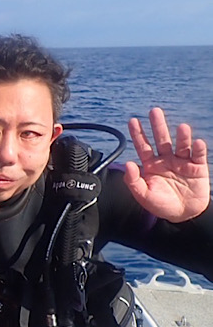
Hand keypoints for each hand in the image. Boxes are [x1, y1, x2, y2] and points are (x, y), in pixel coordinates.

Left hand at [124, 107, 209, 221]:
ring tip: (182, 127)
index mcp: (151, 165)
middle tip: (154, 111)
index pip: (143, 146)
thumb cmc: (161, 205)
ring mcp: (182, 162)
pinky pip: (199, 156)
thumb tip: (127, 163)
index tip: (133, 120)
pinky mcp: (198, 167)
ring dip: (182, 136)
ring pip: (182, 145)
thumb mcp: (143, 195)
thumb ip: (133, 181)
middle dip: (158, 126)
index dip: (138, 134)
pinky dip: (198, 149)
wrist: (183, 215)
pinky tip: (197, 143)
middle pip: (162, 139)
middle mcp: (166, 160)